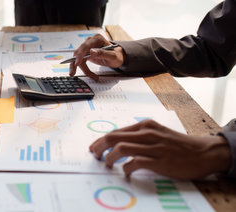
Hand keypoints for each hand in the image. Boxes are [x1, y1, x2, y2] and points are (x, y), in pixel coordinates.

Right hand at [69, 34, 124, 79]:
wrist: (117, 57)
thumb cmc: (117, 55)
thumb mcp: (113, 55)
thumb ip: (103, 53)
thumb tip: (91, 51)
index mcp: (97, 39)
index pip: (85, 46)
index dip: (80, 55)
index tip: (77, 63)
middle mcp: (90, 42)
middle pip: (79, 52)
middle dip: (75, 63)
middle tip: (73, 72)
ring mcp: (87, 48)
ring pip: (77, 57)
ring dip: (76, 67)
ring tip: (75, 74)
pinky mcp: (85, 54)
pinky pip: (80, 61)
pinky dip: (82, 68)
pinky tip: (88, 74)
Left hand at [89, 119, 231, 179]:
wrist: (202, 152)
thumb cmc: (177, 144)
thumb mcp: (156, 133)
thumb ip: (139, 136)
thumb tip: (117, 144)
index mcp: (144, 125)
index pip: (116, 131)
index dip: (101, 140)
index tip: (93, 148)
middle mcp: (147, 133)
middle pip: (114, 137)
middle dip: (99, 146)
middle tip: (94, 155)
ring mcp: (153, 146)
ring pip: (122, 148)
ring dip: (110, 157)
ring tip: (108, 164)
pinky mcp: (160, 160)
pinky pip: (136, 162)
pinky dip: (127, 168)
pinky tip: (126, 172)